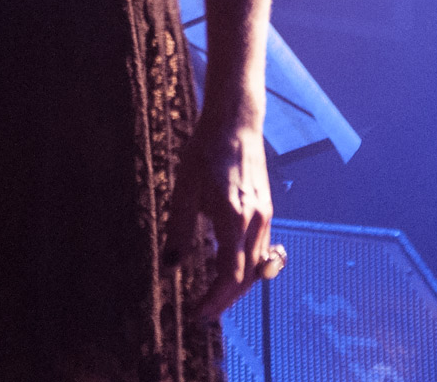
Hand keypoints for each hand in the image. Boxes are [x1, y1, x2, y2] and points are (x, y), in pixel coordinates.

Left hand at [168, 112, 273, 320]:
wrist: (236, 123)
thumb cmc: (206, 151)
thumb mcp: (184, 189)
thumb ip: (179, 229)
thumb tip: (170, 265)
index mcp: (234, 219)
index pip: (231, 275)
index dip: (215, 300)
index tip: (198, 313)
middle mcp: (256, 222)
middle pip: (247, 277)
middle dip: (226, 300)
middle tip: (203, 312)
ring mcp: (265, 216)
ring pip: (257, 266)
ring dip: (237, 287)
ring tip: (214, 297)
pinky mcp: (266, 210)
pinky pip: (261, 250)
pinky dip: (247, 268)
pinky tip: (229, 269)